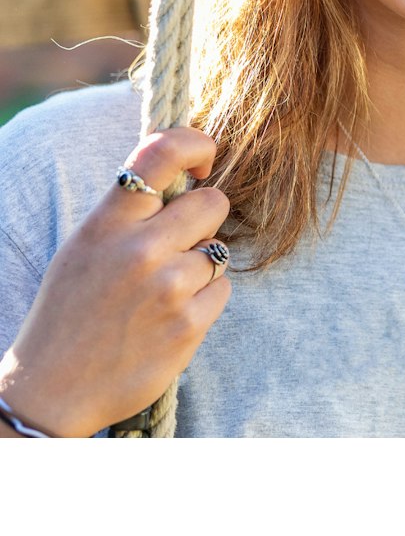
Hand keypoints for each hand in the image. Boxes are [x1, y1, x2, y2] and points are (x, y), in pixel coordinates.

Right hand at [0, 127, 231, 437]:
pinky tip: (169, 317)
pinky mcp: (188, 325)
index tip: (205, 160)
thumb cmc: (73, 310)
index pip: (162, 153)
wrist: (52, 391)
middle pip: (213, 202)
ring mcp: (167, 288)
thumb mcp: (87, 246)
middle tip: (177, 244)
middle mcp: (139, 249)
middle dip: (203, 220)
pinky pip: (222, 289)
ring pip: (219, 250)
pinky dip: (205, 300)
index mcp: (108, 223)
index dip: (197, 144)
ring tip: (160, 291)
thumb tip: (187, 174)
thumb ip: (132, 210)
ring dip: (200, 266)